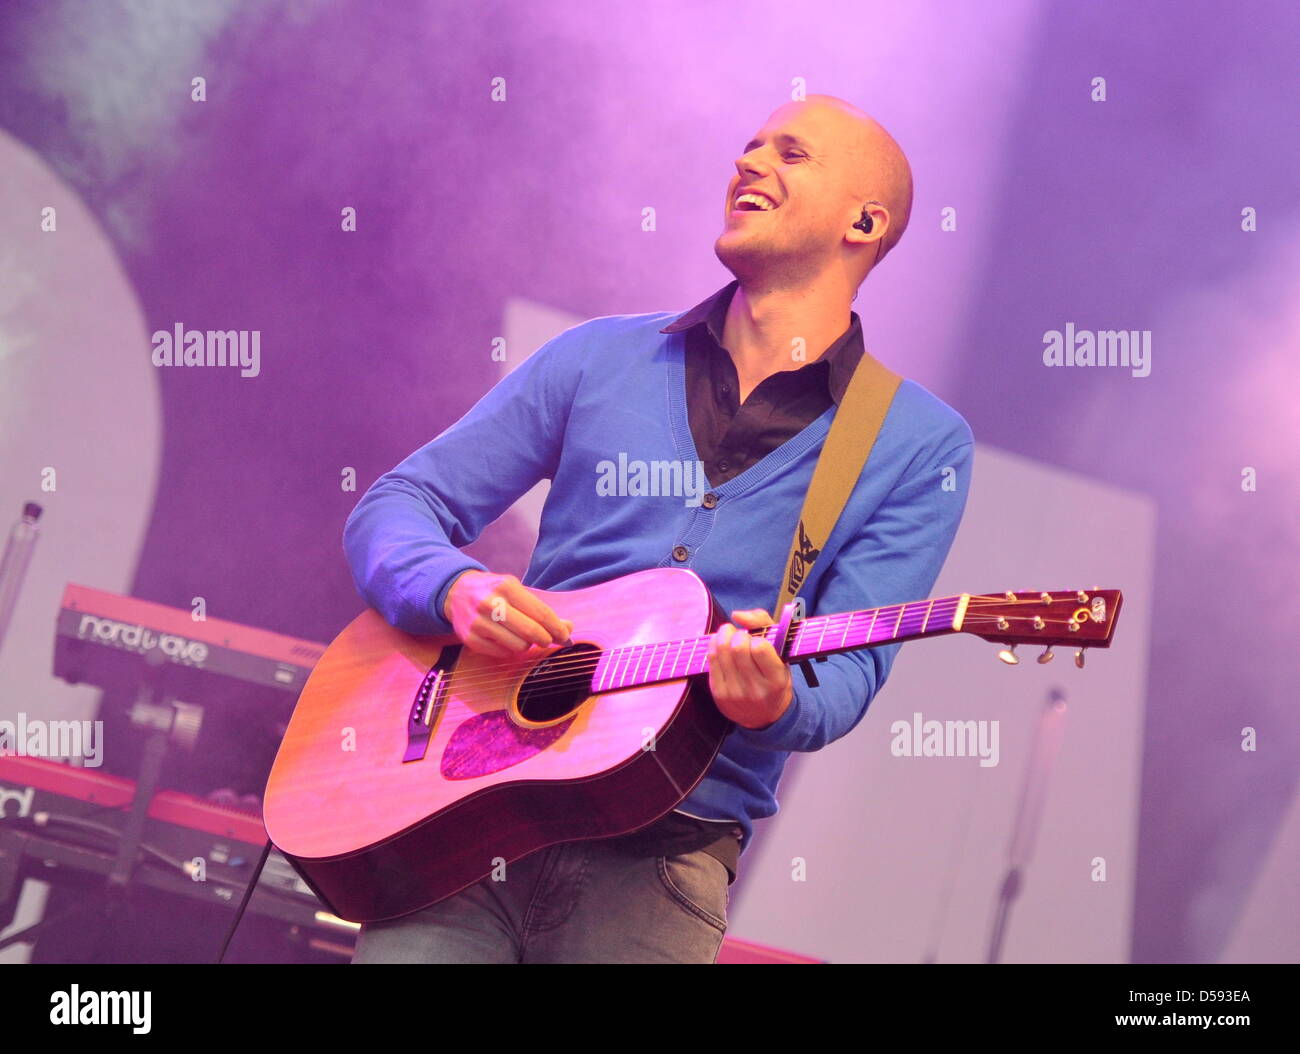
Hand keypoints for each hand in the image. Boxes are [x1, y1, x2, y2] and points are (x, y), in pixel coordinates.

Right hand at [443, 571, 572, 657]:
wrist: (456, 592)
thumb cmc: (494, 591)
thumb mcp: (516, 590)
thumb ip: (540, 609)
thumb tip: (568, 627)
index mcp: (506, 587)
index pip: (540, 613)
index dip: (557, 628)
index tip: (565, 635)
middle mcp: (490, 604)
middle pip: (531, 632)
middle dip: (546, 639)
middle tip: (548, 639)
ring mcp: (478, 623)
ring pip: (518, 646)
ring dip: (526, 644)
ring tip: (522, 635)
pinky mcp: (470, 639)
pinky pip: (503, 653)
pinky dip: (510, 650)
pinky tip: (507, 639)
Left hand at [707, 609, 793, 729]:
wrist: (765, 717)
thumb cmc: (774, 677)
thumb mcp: (781, 653)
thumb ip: (763, 624)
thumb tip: (737, 615)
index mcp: (776, 679)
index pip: (760, 648)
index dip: (756, 637)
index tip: (758, 640)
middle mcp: (756, 689)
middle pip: (737, 647)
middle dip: (738, 634)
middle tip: (741, 636)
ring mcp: (735, 693)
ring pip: (721, 651)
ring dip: (724, 636)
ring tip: (730, 636)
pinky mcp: (719, 693)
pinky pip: (711, 660)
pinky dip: (715, 646)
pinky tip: (722, 646)